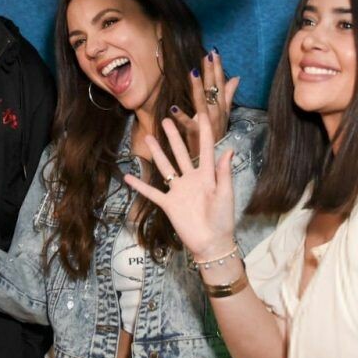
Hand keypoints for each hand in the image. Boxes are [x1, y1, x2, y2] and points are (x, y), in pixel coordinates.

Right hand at [123, 116, 236, 259]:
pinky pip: (151, 192)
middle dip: (174, 136)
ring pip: (166, 167)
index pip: (205, 148)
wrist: (211, 243)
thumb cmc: (223, 220)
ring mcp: (178, 191)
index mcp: (208, 175)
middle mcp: (192, 179)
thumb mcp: (226, 195)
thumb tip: (229, 149)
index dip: (203, 131)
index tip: (199, 113)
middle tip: (166, 119)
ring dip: (157, 153)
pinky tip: (128, 176)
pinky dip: (139, 185)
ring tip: (148, 137)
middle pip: (181, 153)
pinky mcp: (169, 204)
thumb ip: (224, 173)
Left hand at [181, 48, 239, 156]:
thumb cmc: (216, 136)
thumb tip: (236, 77)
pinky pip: (188, 125)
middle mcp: (216, 114)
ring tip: (193, 72)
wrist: (210, 161)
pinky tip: (172, 108)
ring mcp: (207, 124)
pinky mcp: (196, 135)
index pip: (220, 84)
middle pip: (213, 90)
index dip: (217, 68)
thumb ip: (228, 95)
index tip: (214, 52)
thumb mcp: (224, 113)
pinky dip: (181, 117)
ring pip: (203, 103)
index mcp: (221, 107)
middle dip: (211, 72)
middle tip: (207, 56)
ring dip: (198, 88)